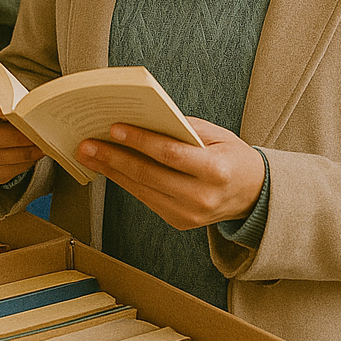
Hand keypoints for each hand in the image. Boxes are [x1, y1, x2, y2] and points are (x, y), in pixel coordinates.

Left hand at [76, 118, 265, 230]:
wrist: (253, 195)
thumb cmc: (232, 156)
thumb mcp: (217, 134)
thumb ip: (183, 127)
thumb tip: (143, 118)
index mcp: (215, 170)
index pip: (170, 154)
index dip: (140, 141)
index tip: (114, 128)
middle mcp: (202, 197)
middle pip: (149, 175)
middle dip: (114, 158)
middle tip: (88, 144)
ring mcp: (189, 215)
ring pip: (142, 190)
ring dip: (112, 172)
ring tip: (89, 155)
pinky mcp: (178, 222)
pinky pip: (146, 199)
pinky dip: (125, 182)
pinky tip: (109, 168)